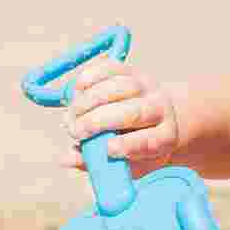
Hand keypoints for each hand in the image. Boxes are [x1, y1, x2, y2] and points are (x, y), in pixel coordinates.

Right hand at [63, 56, 180, 171]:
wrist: (161, 115)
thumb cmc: (138, 146)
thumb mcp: (125, 161)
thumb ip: (96, 161)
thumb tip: (64, 159)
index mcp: (165, 137)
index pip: (150, 141)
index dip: (128, 145)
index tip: (107, 149)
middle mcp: (160, 109)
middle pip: (133, 112)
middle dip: (99, 121)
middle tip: (73, 131)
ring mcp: (147, 86)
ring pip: (120, 87)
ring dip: (90, 101)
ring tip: (71, 115)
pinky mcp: (133, 70)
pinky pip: (112, 68)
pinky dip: (91, 77)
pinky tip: (77, 91)